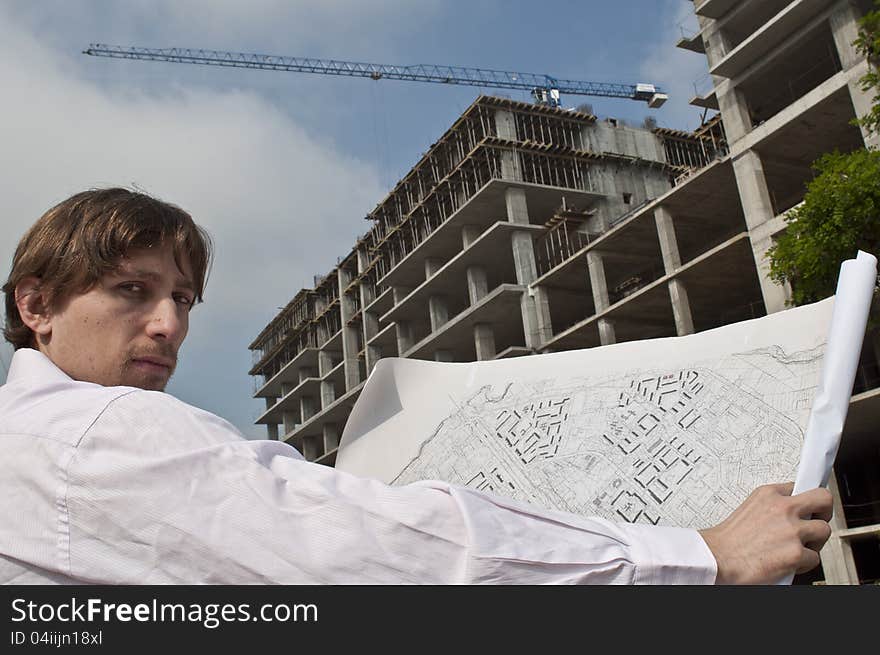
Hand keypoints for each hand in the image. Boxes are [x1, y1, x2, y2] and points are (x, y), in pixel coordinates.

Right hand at [698, 482, 832, 584]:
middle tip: (817, 520)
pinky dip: (804, 563)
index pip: (801, 487)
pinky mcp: (796, 553)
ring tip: (799, 547)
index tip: (809, 506)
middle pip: (824, 499)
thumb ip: (771, 506)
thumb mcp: (748, 508)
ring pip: (824, 530)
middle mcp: (783, 508)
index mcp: (769, 493)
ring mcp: (792, 530)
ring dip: (814, 541)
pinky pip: (814, 558)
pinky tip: (789, 563)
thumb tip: (791, 512)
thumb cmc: (728, 539)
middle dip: (824, 511)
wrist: (717, 559)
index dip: (805, 501)